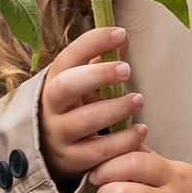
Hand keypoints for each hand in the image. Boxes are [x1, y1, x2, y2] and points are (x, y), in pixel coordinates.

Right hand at [38, 25, 147, 181]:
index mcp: (55, 80)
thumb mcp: (83, 82)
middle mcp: (52, 106)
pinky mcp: (72, 160)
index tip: (120, 32)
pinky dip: (122, 142)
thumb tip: (122, 38)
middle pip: (66, 86)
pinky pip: (97, 152)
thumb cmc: (76, 106)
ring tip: (139, 100)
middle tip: (127, 69)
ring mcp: (60, 134)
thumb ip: (102, 60)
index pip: (69, 56)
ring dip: (115, 109)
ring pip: (83, 121)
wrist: (52, 150)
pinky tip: (140, 131)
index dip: (93, 42)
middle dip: (97, 75)